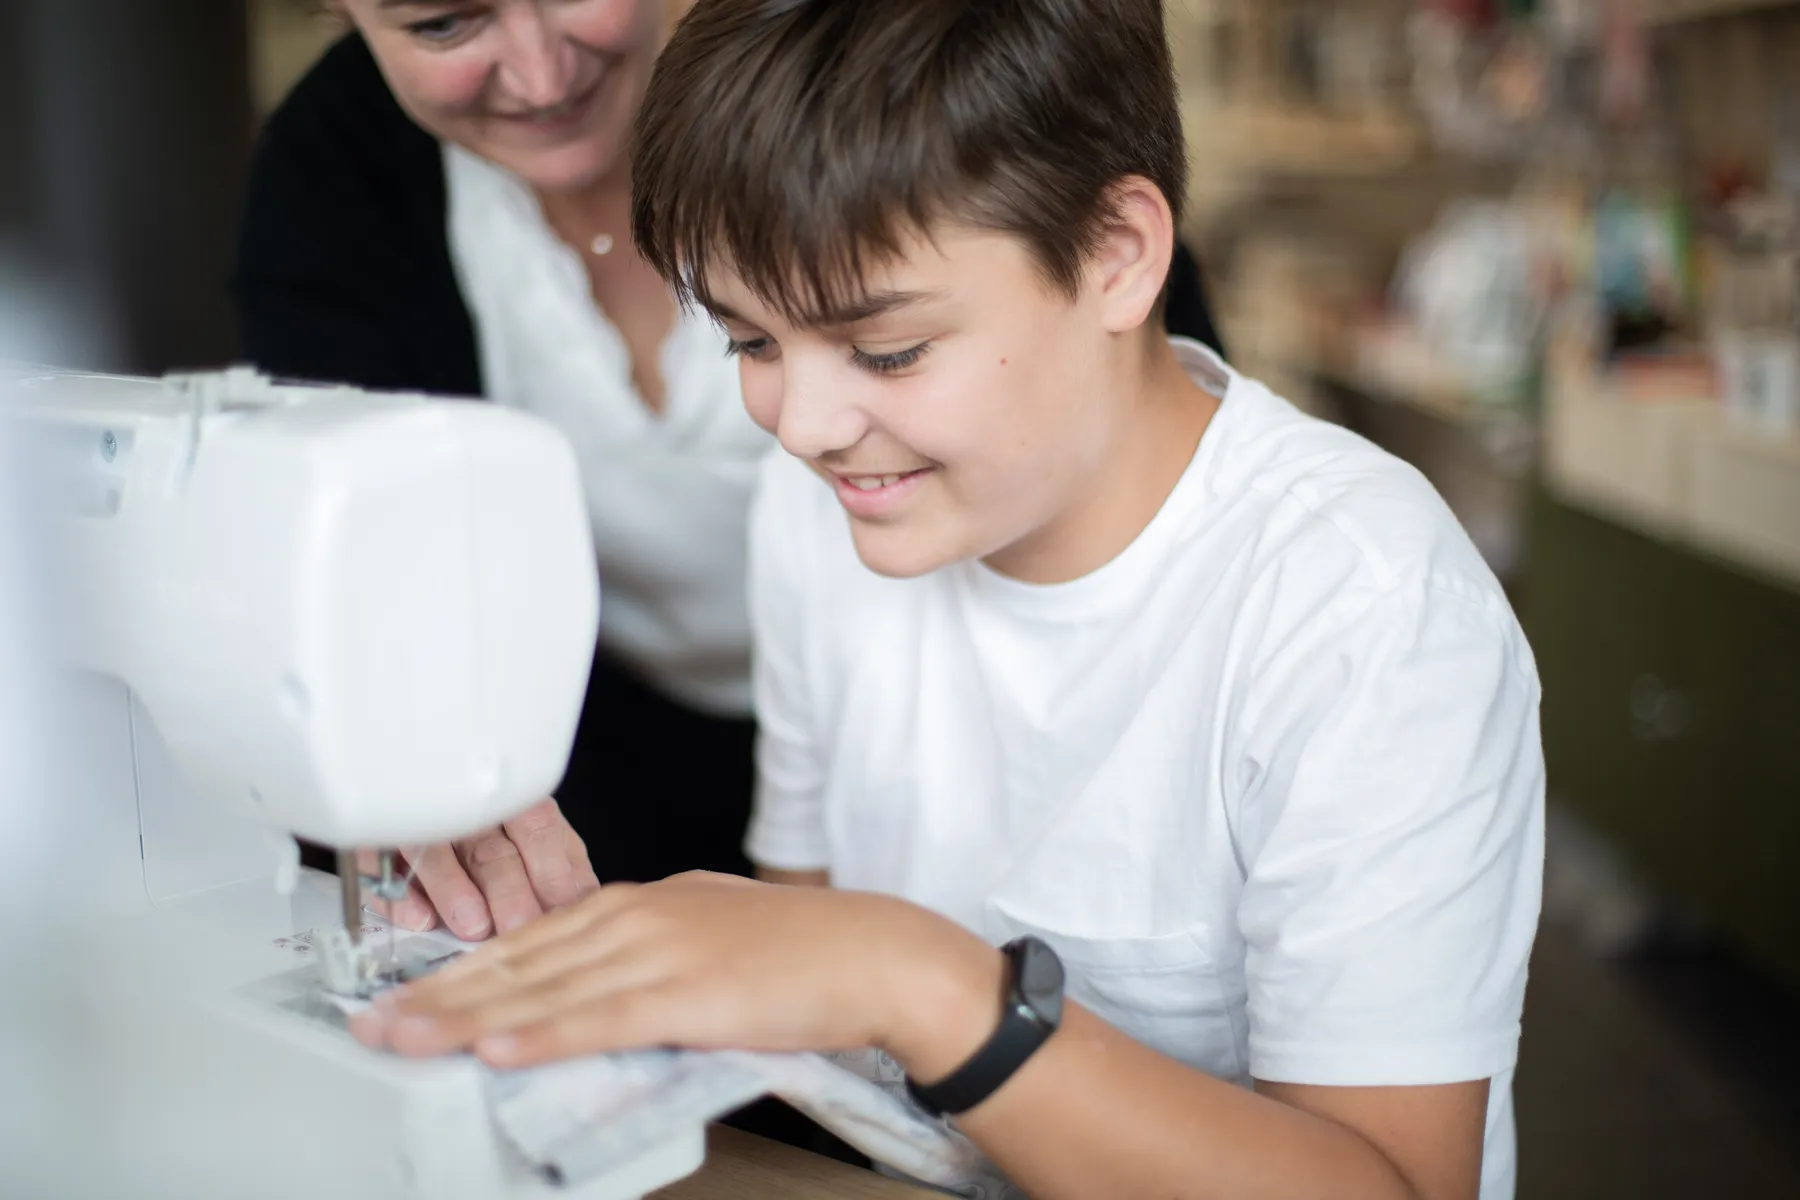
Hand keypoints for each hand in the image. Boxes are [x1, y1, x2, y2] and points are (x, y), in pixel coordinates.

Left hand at [347, 871, 1004, 1071]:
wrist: (873, 953)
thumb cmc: (803, 949)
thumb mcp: (708, 931)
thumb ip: (647, 948)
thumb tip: (598, 979)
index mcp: (639, 903)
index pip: (529, 940)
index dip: (461, 969)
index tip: (409, 993)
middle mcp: (637, 918)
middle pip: (518, 961)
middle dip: (438, 995)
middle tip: (373, 1023)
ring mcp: (658, 954)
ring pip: (542, 990)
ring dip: (465, 1018)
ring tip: (406, 1040)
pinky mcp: (687, 995)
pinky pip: (600, 1020)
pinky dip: (543, 1035)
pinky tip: (498, 1049)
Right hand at [360, 798, 600, 940]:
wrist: (414, 783)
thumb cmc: (491, 828)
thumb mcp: (536, 834)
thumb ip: (561, 862)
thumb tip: (587, 900)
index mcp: (512, 805)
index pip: (539, 830)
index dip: (552, 871)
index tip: (563, 912)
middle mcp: (465, 812)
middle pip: (490, 848)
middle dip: (507, 890)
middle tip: (519, 926)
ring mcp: (418, 824)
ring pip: (436, 851)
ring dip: (455, 889)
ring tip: (474, 926)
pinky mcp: (375, 840)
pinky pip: (381, 861)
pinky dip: (399, 892)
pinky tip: (417, 917)